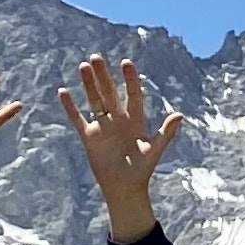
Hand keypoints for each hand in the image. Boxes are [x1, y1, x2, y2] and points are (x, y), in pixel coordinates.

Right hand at [57, 56, 186, 222]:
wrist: (125, 187)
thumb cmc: (143, 170)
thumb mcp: (155, 149)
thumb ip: (166, 132)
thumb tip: (181, 115)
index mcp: (135, 120)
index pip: (132, 94)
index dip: (129, 79)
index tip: (126, 62)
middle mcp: (118, 119)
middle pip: (109, 92)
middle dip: (103, 76)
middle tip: (96, 57)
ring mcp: (102, 126)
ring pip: (94, 101)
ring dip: (88, 85)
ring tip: (83, 66)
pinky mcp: (89, 136)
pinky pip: (77, 119)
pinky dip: (70, 107)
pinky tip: (63, 92)